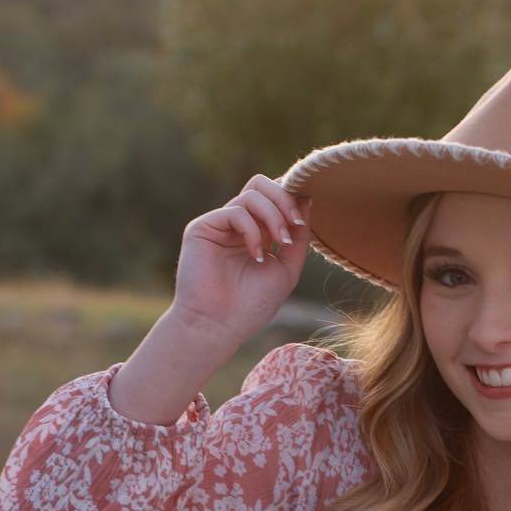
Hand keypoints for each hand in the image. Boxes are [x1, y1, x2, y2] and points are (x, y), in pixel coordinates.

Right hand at [170, 174, 310, 347]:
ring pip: (252, 193)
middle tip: (295, 224)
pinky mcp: (202, 228)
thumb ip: (298, 237)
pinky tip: (256, 254)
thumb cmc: (252, 306)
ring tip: (280, 241)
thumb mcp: (286, 268)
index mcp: (256, 232)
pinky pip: (235, 211)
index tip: (304, 219)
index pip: (274, 197)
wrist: (219, 327)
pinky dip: (252, 229)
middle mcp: (237, 224)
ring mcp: (219, 224)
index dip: (291, 198)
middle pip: (261, 184)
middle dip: (284, 198)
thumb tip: (307, 199)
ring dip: (274, 215)